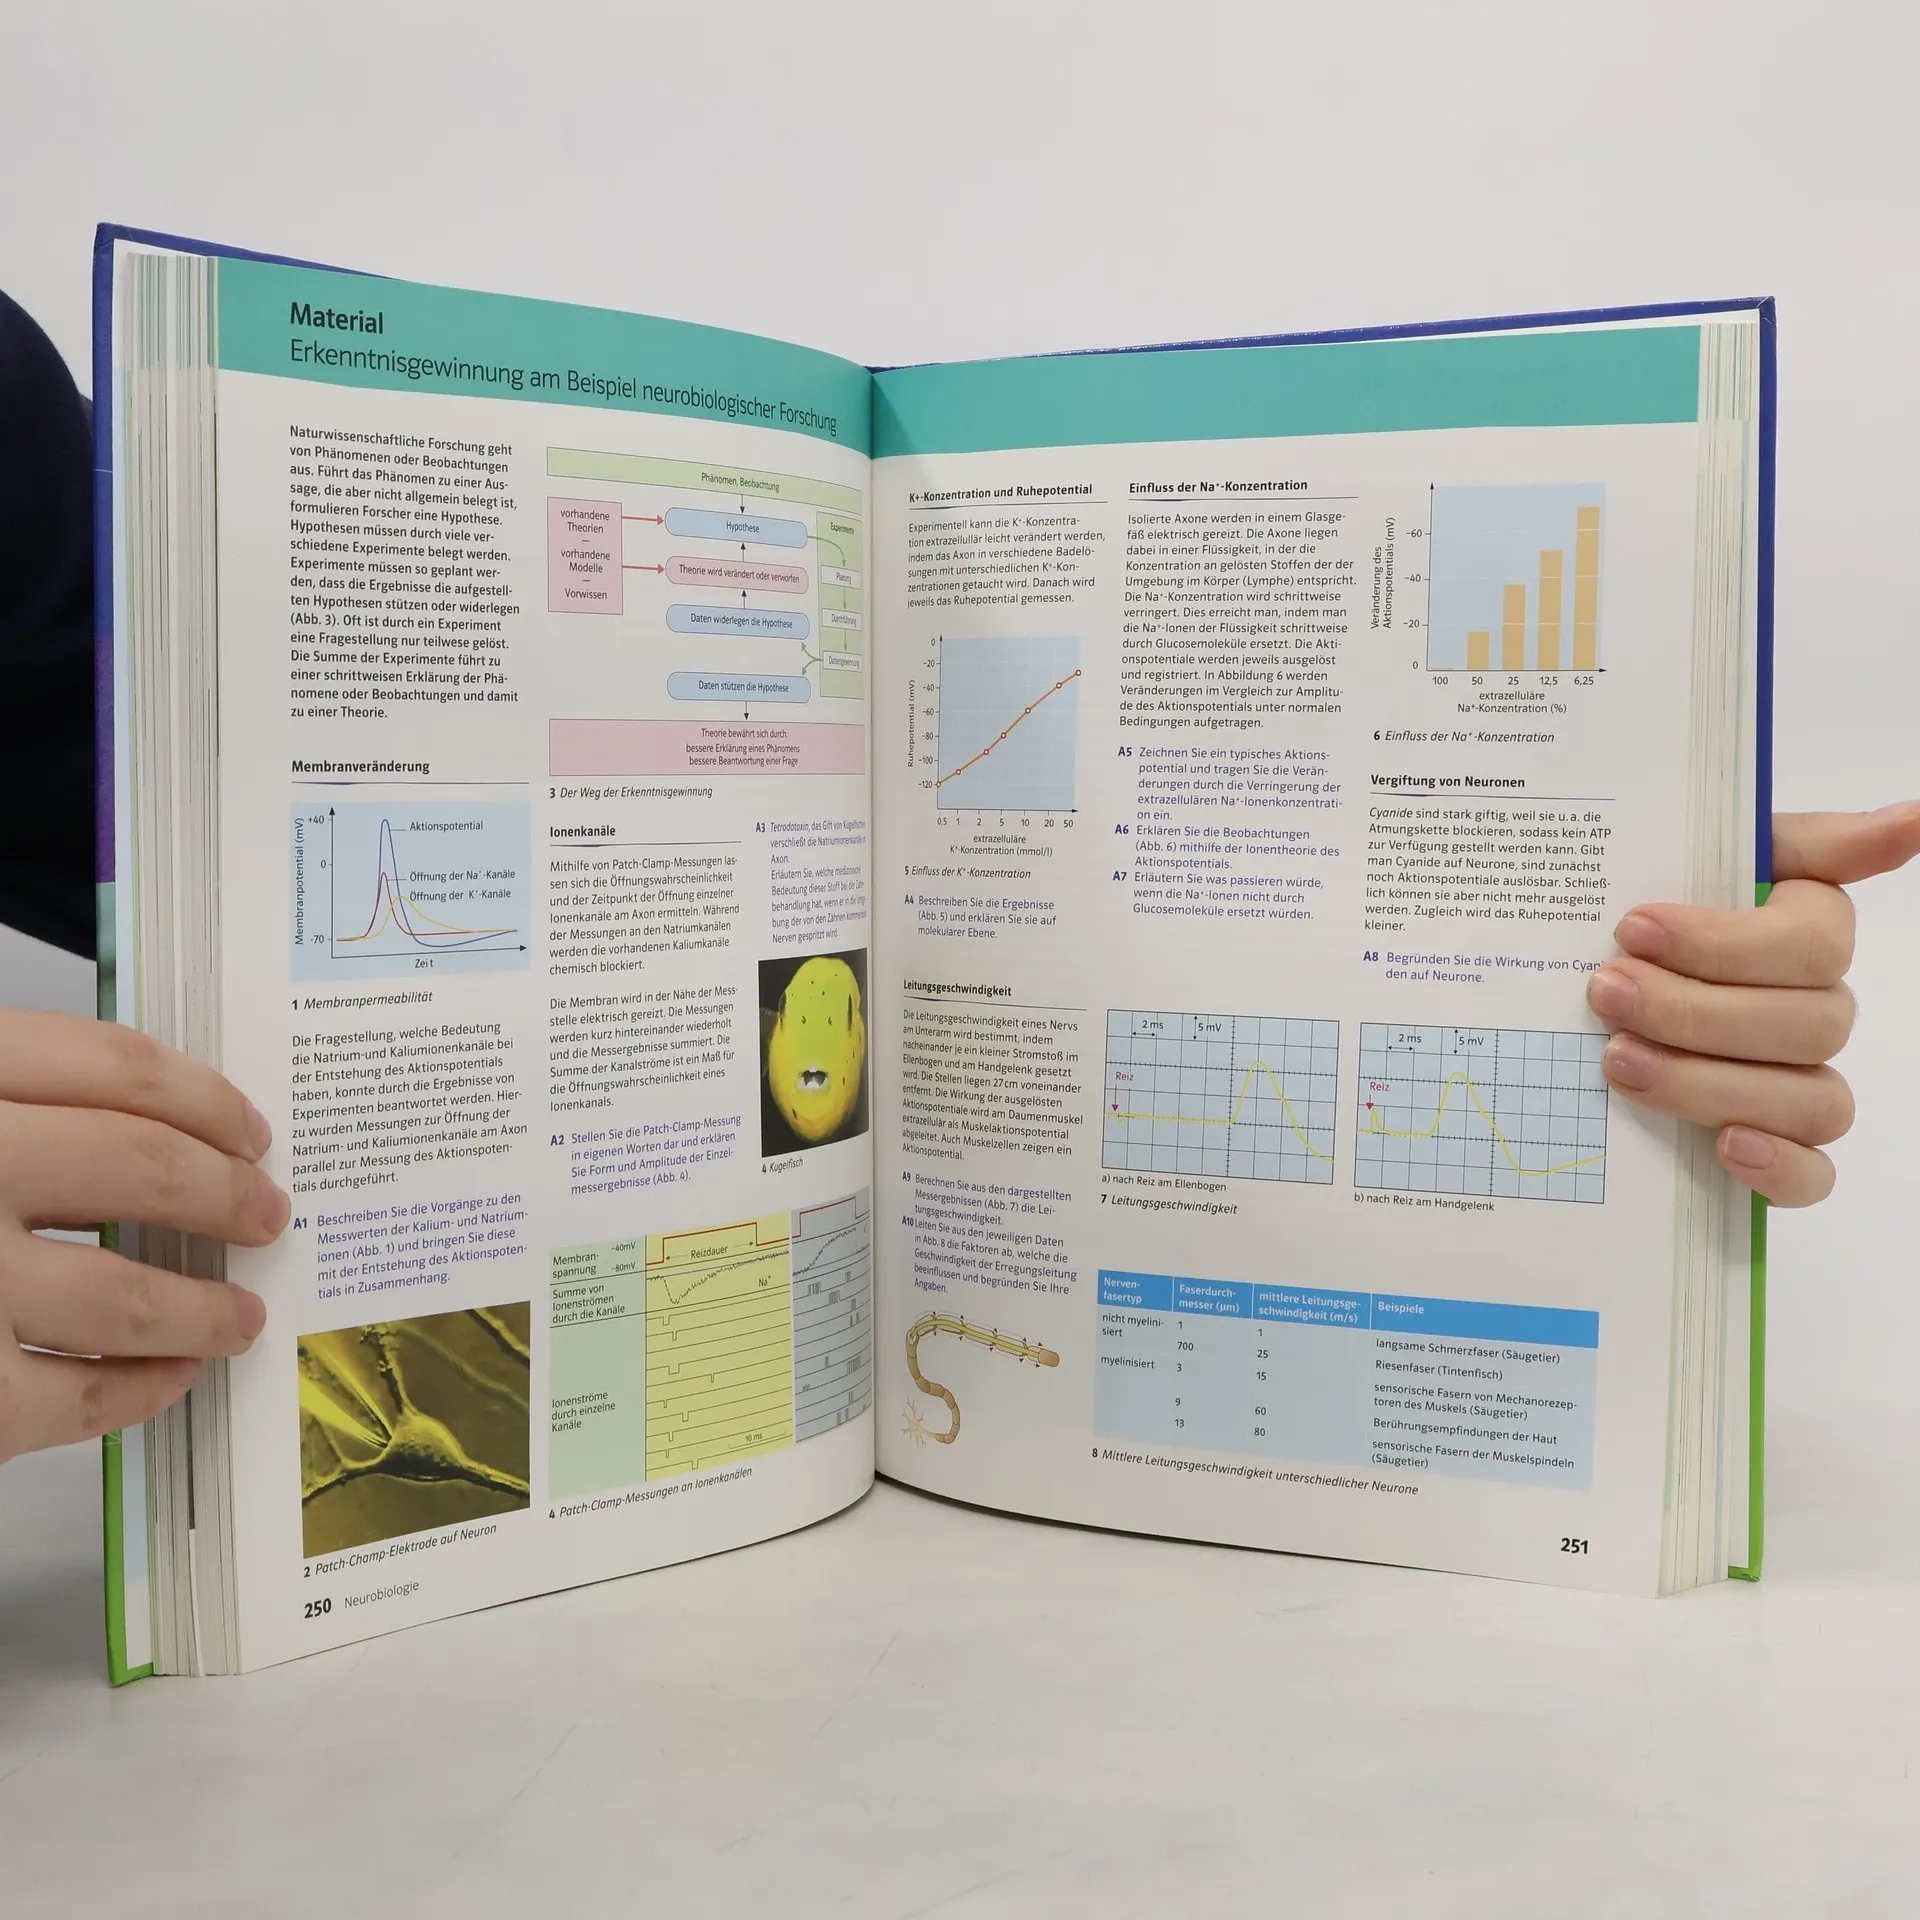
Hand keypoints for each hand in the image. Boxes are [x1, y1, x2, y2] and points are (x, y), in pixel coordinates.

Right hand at [0, 1011, 287, 1462]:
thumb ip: (21, 1110)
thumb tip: (146, 1127)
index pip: (110, 1064)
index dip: (202, 1098)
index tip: (248, 1129)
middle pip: (139, 1163)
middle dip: (226, 1193)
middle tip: (270, 1215)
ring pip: (125, 1292)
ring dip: (204, 1308)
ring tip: (243, 1316)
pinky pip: (76, 1395)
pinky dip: (139, 1387)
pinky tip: (168, 1376)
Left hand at [1588, 803, 1919, 1207]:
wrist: (1590, 975)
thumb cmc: (1648, 912)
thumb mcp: (1702, 852)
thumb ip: (1806, 838)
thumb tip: (1912, 817)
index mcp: (1809, 930)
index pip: (1811, 944)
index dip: (1721, 943)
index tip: (1632, 927)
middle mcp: (1818, 1009)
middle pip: (1805, 1025)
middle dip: (1691, 1011)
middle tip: (1604, 993)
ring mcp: (1805, 1082)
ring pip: (1810, 1099)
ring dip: (1708, 1083)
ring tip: (1617, 1060)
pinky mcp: (1779, 1147)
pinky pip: (1815, 1175)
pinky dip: (1779, 1167)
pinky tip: (1726, 1145)